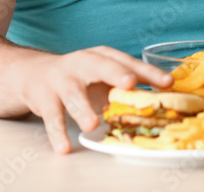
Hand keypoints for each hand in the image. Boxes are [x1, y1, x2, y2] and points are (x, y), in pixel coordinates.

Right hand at [17, 46, 172, 153]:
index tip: (168, 82)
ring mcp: (61, 79)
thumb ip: (127, 86)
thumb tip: (162, 102)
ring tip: (92, 125)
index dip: (148, 72)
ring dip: (82, 109)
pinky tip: (64, 147)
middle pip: (101, 66)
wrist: (35, 73)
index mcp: (103, 56)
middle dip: (116, 73)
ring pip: (72, 94)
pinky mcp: (44, 97)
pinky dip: (57, 133)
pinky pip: (52, 117)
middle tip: (129, 84)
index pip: (128, 62)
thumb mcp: (103, 75)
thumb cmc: (80, 77)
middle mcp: (83, 63)